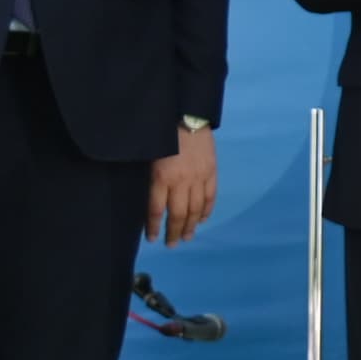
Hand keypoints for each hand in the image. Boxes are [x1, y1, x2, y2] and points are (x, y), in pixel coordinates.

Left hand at [149, 124, 217, 245]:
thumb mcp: (149, 156)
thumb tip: (150, 200)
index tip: (152, 239)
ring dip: (190, 226)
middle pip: (177, 214)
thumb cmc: (162, 135)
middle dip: (173, 232)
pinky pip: (210, 196)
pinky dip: (206, 210)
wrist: (187, 115)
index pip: (156, 210)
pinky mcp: (211, 171)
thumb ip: (150, 178)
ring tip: (186, 237)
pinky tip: (201, 220)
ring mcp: (199, 177)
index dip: (154, 227)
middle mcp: (181, 181)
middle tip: (171, 244)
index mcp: (161, 177)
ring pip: (195, 209)